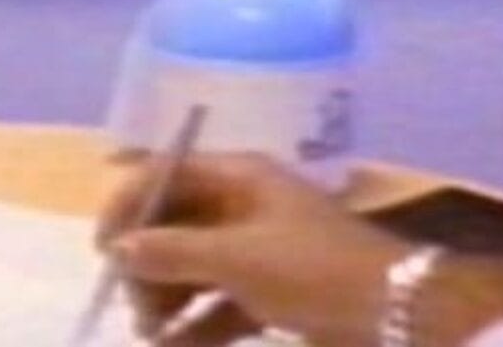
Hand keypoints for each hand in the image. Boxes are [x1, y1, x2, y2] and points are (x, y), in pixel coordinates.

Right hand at [99, 154, 410, 346]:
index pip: (166, 173)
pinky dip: (196, 328)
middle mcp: (245, 206)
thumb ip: (171, 251)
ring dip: (167, 300)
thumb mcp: (236, 257)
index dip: (128, 204)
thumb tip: (118, 249)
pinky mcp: (273, 295)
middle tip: (134, 306)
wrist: (399, 312)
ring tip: (152, 335)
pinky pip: (219, 305)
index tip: (103, 249)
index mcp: (240, 177)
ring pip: (194, 269)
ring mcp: (259, 252)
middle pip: (175, 224)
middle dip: (147, 263)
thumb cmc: (313, 270)